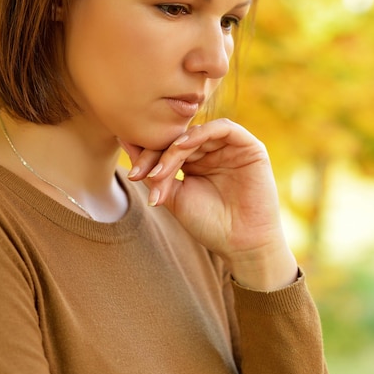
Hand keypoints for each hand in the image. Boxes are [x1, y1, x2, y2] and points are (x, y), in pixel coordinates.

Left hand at [121, 119, 297, 290]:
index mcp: (196, 160)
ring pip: (196, 133)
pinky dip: (201, 134)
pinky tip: (182, 147)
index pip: (168, 147)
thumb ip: (154, 170)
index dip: (148, 156)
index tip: (132, 175)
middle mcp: (213, 150)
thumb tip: (124, 140)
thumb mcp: (174, 195)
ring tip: (161, 167)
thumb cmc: (209, 224)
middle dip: (158, 154)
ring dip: (175, 147)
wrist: (241, 244)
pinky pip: (223, 128)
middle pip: (179, 138)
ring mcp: (231, 147)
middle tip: (144, 174)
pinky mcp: (249, 146)